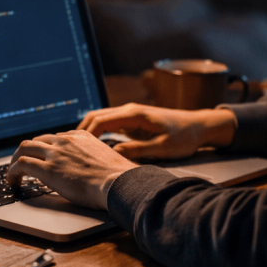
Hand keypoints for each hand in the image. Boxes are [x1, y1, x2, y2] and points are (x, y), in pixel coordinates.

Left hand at [7, 130, 137, 209]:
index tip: (42, 158)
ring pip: (24, 148)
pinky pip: (21, 165)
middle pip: (37, 140)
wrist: (118, 182)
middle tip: (22, 165)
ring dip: (15, 160)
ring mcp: (56, 153)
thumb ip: (95, 159)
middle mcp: (66, 141)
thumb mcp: (107, 160)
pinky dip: (12, 173)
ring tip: (13, 174)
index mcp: (81, 137)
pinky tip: (13, 182)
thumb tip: (96, 171)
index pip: (55, 138)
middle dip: (27, 152)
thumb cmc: (118, 178)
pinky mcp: (48, 169)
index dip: (45, 149)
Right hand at [77, 103, 237, 159]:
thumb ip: (137, 150)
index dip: (85, 135)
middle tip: (67, 149)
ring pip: (100, 119)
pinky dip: (97, 133)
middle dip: (79, 132)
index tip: (74, 149)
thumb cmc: (184, 137)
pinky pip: (109, 124)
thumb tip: (113, 156)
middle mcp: (130, 110)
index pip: (101, 120)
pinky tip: (92, 147)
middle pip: (95, 117)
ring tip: (74, 149)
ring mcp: (131, 114)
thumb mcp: (162, 147)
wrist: (200, 126)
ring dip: (87, 132)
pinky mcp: (133, 121)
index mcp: (135, 114)